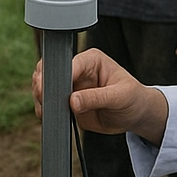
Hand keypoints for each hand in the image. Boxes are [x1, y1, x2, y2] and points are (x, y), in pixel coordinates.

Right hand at [32, 48, 168, 145]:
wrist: (136, 115)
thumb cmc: (134, 99)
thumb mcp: (119, 97)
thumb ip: (96, 98)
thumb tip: (72, 101)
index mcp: (91, 60)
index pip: (69, 64)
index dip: (56, 76)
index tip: (48, 89)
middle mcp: (78, 70)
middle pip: (49, 70)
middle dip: (42, 84)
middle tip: (42, 100)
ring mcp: (71, 86)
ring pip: (45, 86)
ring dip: (41, 97)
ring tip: (44, 110)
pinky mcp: (67, 101)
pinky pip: (49, 102)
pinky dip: (44, 108)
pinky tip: (46, 115)